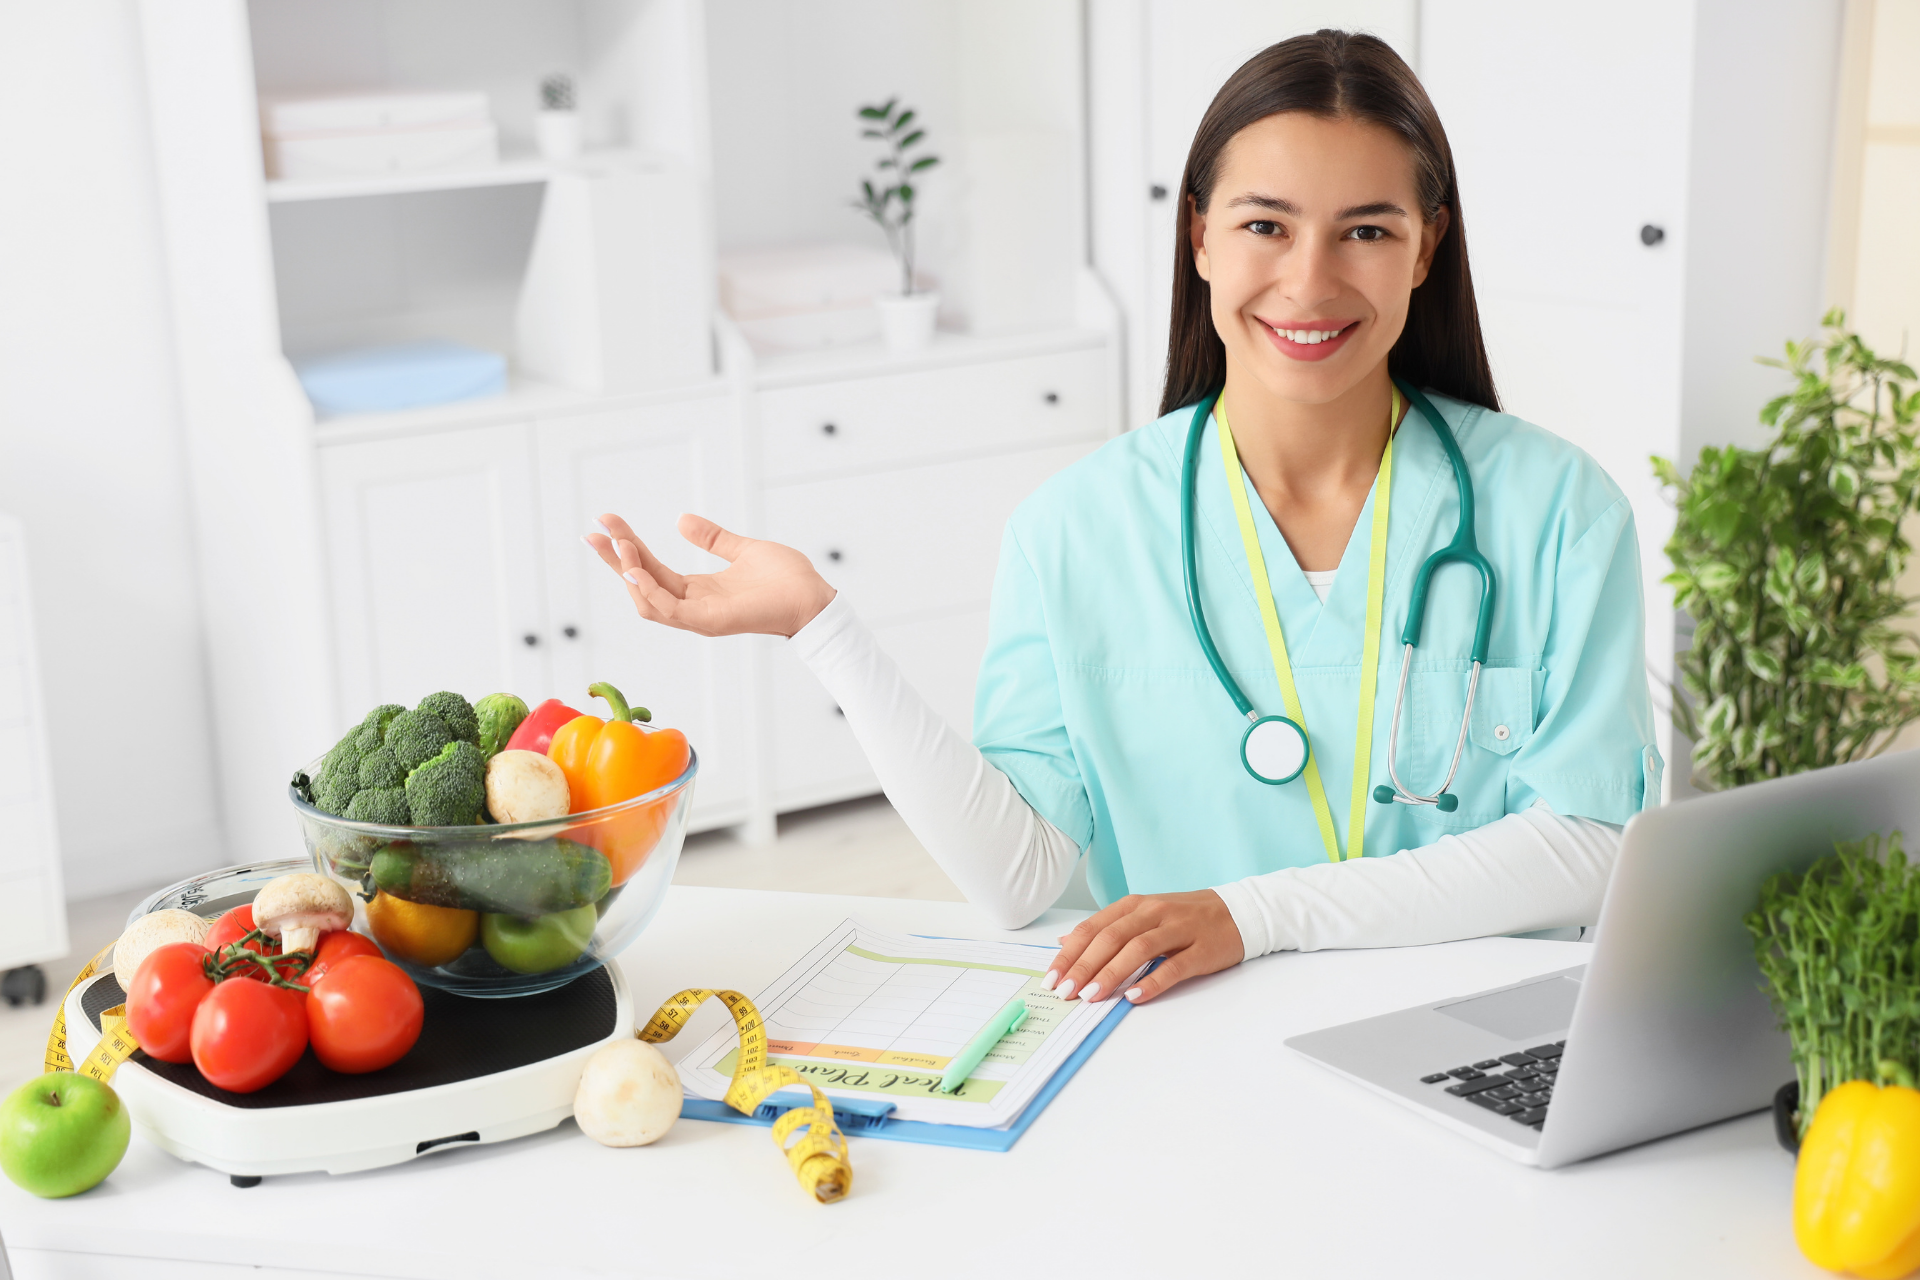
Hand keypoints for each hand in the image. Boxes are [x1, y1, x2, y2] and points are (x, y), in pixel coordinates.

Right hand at [583, 512, 836, 637]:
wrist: (814, 597)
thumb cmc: (787, 579)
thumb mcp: (742, 550)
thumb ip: (712, 538)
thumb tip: (681, 520)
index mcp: (698, 591)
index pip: (651, 570)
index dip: (628, 549)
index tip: (607, 523)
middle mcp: (693, 606)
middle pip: (641, 585)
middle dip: (616, 559)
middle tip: (593, 533)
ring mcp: (700, 617)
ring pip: (648, 600)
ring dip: (629, 573)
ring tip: (617, 545)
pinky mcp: (711, 621)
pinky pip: (669, 610)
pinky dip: (650, 591)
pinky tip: (637, 570)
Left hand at [1044, 890, 1243, 1004]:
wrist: (1238, 911)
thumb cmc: (1185, 917)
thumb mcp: (1143, 915)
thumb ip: (1106, 927)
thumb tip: (1065, 942)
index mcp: (1135, 904)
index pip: (1094, 927)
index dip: (1070, 953)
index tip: (1052, 977)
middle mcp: (1154, 912)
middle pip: (1112, 937)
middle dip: (1085, 965)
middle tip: (1066, 991)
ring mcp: (1179, 929)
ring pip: (1139, 949)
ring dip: (1112, 973)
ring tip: (1092, 996)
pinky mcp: (1201, 949)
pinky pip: (1174, 966)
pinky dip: (1152, 981)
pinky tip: (1134, 997)